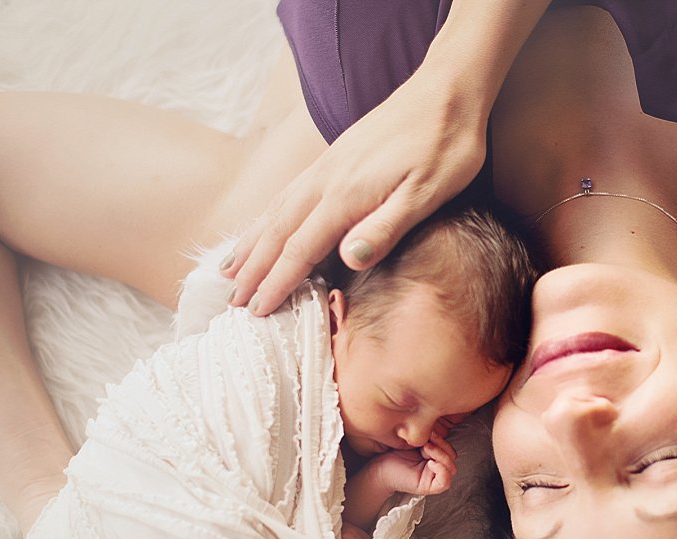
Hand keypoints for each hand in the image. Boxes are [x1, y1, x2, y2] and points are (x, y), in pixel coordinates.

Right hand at [225, 65, 487, 314]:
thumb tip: (348, 259)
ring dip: (252, 243)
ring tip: (229, 270)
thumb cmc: (445, 146)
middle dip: (253, 270)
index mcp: (346, 195)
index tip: (258, 311)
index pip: (300, 249)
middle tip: (232, 303)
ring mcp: (327, 166)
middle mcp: (326, 180)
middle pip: (278, 232)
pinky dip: (268, 216)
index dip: (277, 282)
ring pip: (277, 211)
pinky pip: (288, 194)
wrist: (447, 90)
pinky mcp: (335, 158)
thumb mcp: (428, 193)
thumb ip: (386, 227)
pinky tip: (265, 225)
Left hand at [372, 433, 458, 496]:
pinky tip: (429, 463)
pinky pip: (445, 482)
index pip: (449, 449)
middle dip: (442, 446)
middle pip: (453, 457)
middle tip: (426, 442)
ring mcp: (433, 478)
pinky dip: (441, 470)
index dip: (442, 440)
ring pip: (451, 469)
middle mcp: (436, 468)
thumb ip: (429, 437)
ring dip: (441, 455)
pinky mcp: (429, 487)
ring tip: (425, 449)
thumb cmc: (394, 454)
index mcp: (434, 457)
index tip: (429, 433)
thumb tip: (439, 430)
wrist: (381, 466)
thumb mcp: (416, 441)